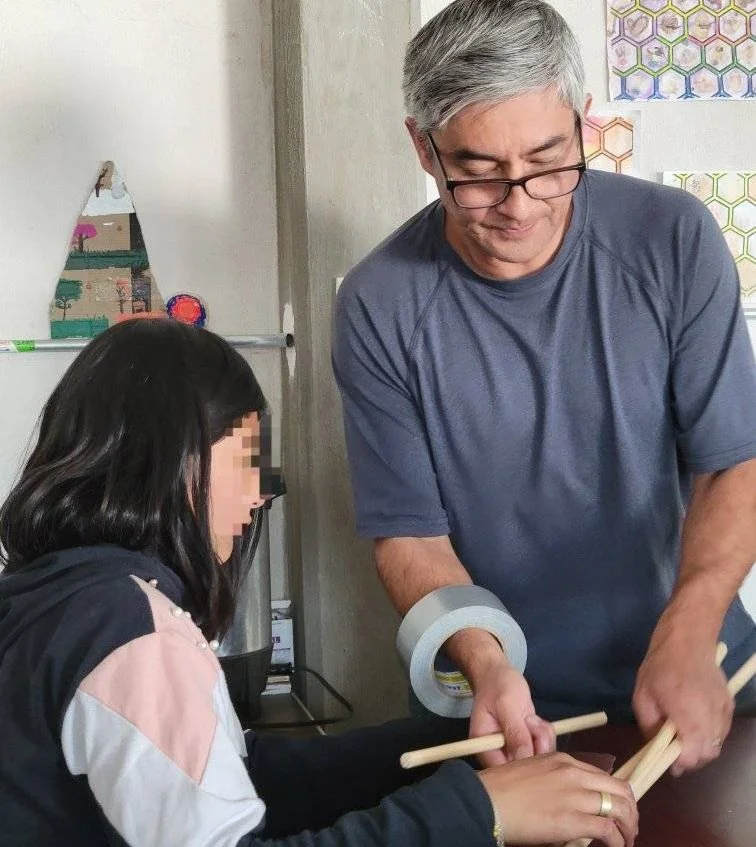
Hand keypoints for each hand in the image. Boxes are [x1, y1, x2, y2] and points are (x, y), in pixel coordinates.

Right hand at [468, 651, 554, 766]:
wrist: (498, 674)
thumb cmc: (498, 687)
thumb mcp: (507, 706)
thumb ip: (515, 733)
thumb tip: (525, 761)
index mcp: (485, 749)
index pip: (506, 773)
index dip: (524, 765)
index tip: (531, 742)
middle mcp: (499, 755)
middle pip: (526, 769)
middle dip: (536, 746)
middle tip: (529, 721)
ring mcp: (514, 751)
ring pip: (539, 759)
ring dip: (542, 737)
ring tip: (530, 718)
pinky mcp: (526, 744)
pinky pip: (544, 749)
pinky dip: (545, 734)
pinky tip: (535, 720)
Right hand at [478, 753, 637, 846]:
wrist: (487, 800)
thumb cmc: (503, 789)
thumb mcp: (533, 773)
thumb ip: (555, 781)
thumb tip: (569, 801)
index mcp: (563, 760)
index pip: (604, 775)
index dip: (616, 794)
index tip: (616, 808)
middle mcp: (574, 773)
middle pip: (619, 789)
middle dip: (630, 810)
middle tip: (629, 827)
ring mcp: (575, 795)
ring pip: (620, 808)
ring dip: (628, 827)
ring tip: (627, 839)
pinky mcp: (574, 819)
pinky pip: (608, 830)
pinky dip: (618, 841)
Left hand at [633, 631, 732, 775]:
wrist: (687, 640)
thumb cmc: (660, 666)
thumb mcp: (643, 697)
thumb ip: (650, 727)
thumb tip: (656, 750)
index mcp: (688, 715)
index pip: (692, 755)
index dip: (679, 763)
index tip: (667, 762)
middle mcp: (711, 717)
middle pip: (708, 754)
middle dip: (691, 758)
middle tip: (673, 749)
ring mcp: (724, 711)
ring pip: (717, 744)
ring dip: (700, 746)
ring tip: (682, 733)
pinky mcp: (729, 704)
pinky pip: (722, 730)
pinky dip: (709, 733)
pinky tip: (694, 720)